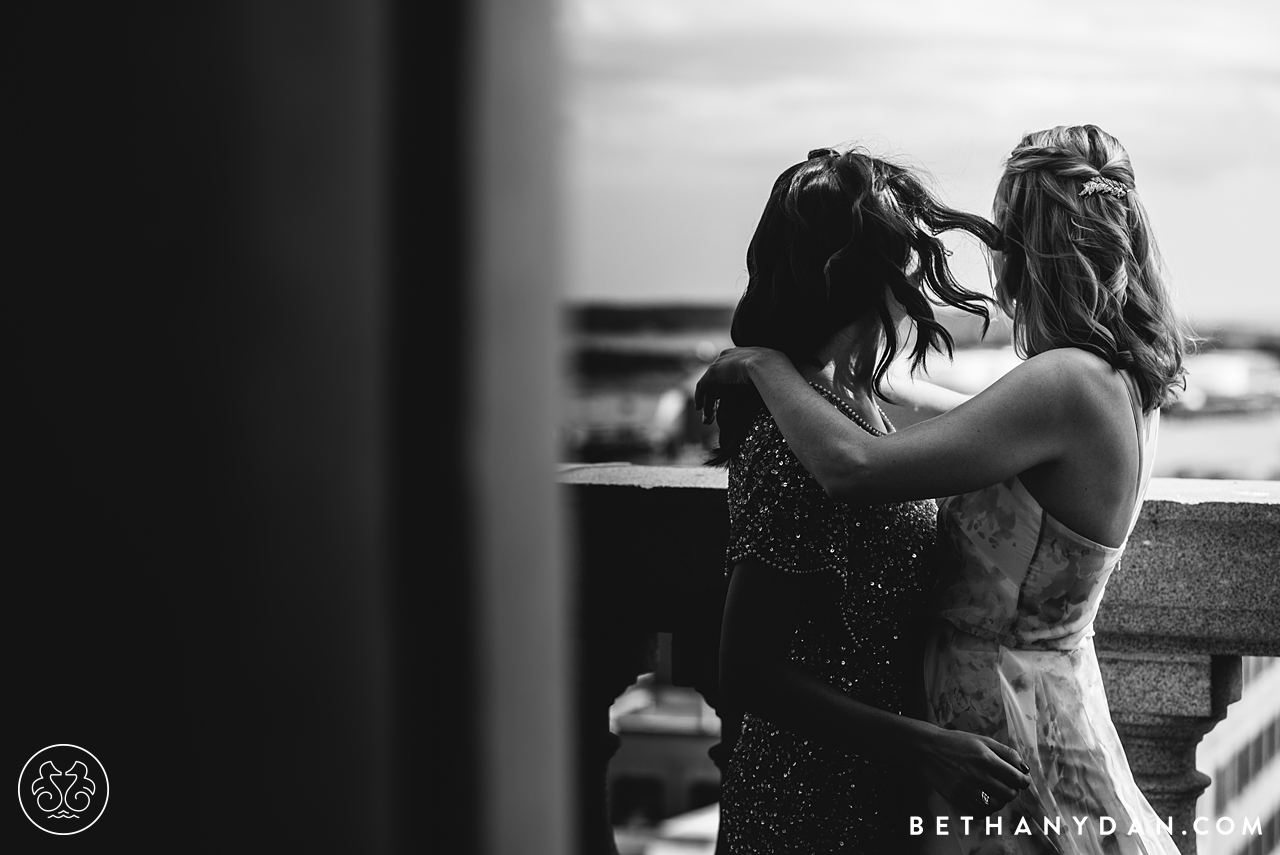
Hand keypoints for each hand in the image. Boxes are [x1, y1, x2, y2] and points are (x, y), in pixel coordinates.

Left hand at [693, 346, 776, 423]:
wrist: (769, 366)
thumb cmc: (778, 373)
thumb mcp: (772, 375)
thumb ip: (766, 382)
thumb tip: (773, 396)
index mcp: (745, 354)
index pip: (731, 371)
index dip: (727, 386)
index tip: (726, 399)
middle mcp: (731, 355)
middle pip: (719, 377)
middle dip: (714, 395)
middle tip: (713, 411)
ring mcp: (722, 362)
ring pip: (710, 383)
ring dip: (708, 400)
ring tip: (707, 416)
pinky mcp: (714, 371)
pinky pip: (703, 385)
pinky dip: (701, 397)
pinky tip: (700, 408)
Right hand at [914, 727, 1031, 815]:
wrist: (927, 748)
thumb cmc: (956, 742)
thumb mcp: (982, 740)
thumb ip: (1006, 752)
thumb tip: (1025, 769)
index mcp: (986, 758)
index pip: (1016, 778)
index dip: (1024, 781)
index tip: (1022, 780)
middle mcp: (977, 775)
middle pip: (1009, 794)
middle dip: (1012, 790)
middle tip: (1007, 785)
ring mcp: (965, 788)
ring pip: (996, 805)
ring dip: (1000, 800)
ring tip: (994, 792)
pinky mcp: (956, 798)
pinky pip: (979, 812)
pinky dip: (986, 809)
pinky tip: (983, 799)